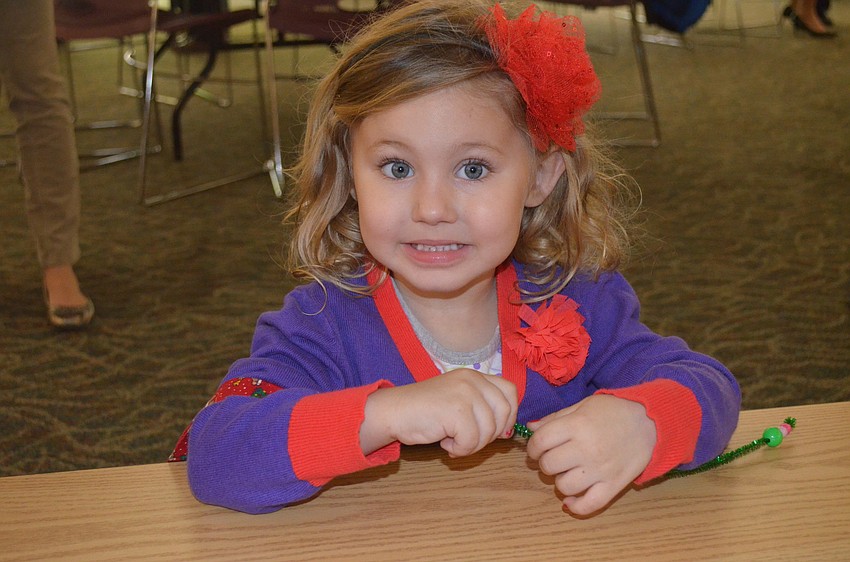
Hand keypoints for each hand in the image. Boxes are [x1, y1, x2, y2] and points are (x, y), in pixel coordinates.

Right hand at [362, 369, 517, 457]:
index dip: (509, 415)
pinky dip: (460, 449)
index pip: (510, 391)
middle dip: (492, 435)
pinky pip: (472, 441)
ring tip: (452, 441)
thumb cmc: (424, 411)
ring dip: (472, 445)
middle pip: (504, 412)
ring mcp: (464, 393)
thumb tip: (508, 432)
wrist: (394, 411)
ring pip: (489, 431)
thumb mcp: (457, 400)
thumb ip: (481, 407)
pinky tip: (444, 443)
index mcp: (474, 376)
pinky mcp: (456, 410)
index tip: (496, 431)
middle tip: (470, 440)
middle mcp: (472, 380)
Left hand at [525, 394, 655, 515]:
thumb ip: (555, 418)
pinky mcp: (614, 485)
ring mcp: (601, 470)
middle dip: (545, 462)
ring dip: (559, 481)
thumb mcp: (583, 406)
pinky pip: (590, 504)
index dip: (533, 447)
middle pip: (549, 465)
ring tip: (567, 472)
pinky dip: (576, 506)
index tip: (536, 448)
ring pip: (564, 486)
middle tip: (553, 458)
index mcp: (577, 426)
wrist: (651, 423)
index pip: (541, 441)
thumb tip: (531, 428)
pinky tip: (570, 500)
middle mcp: (587, 449)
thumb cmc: (614, 411)